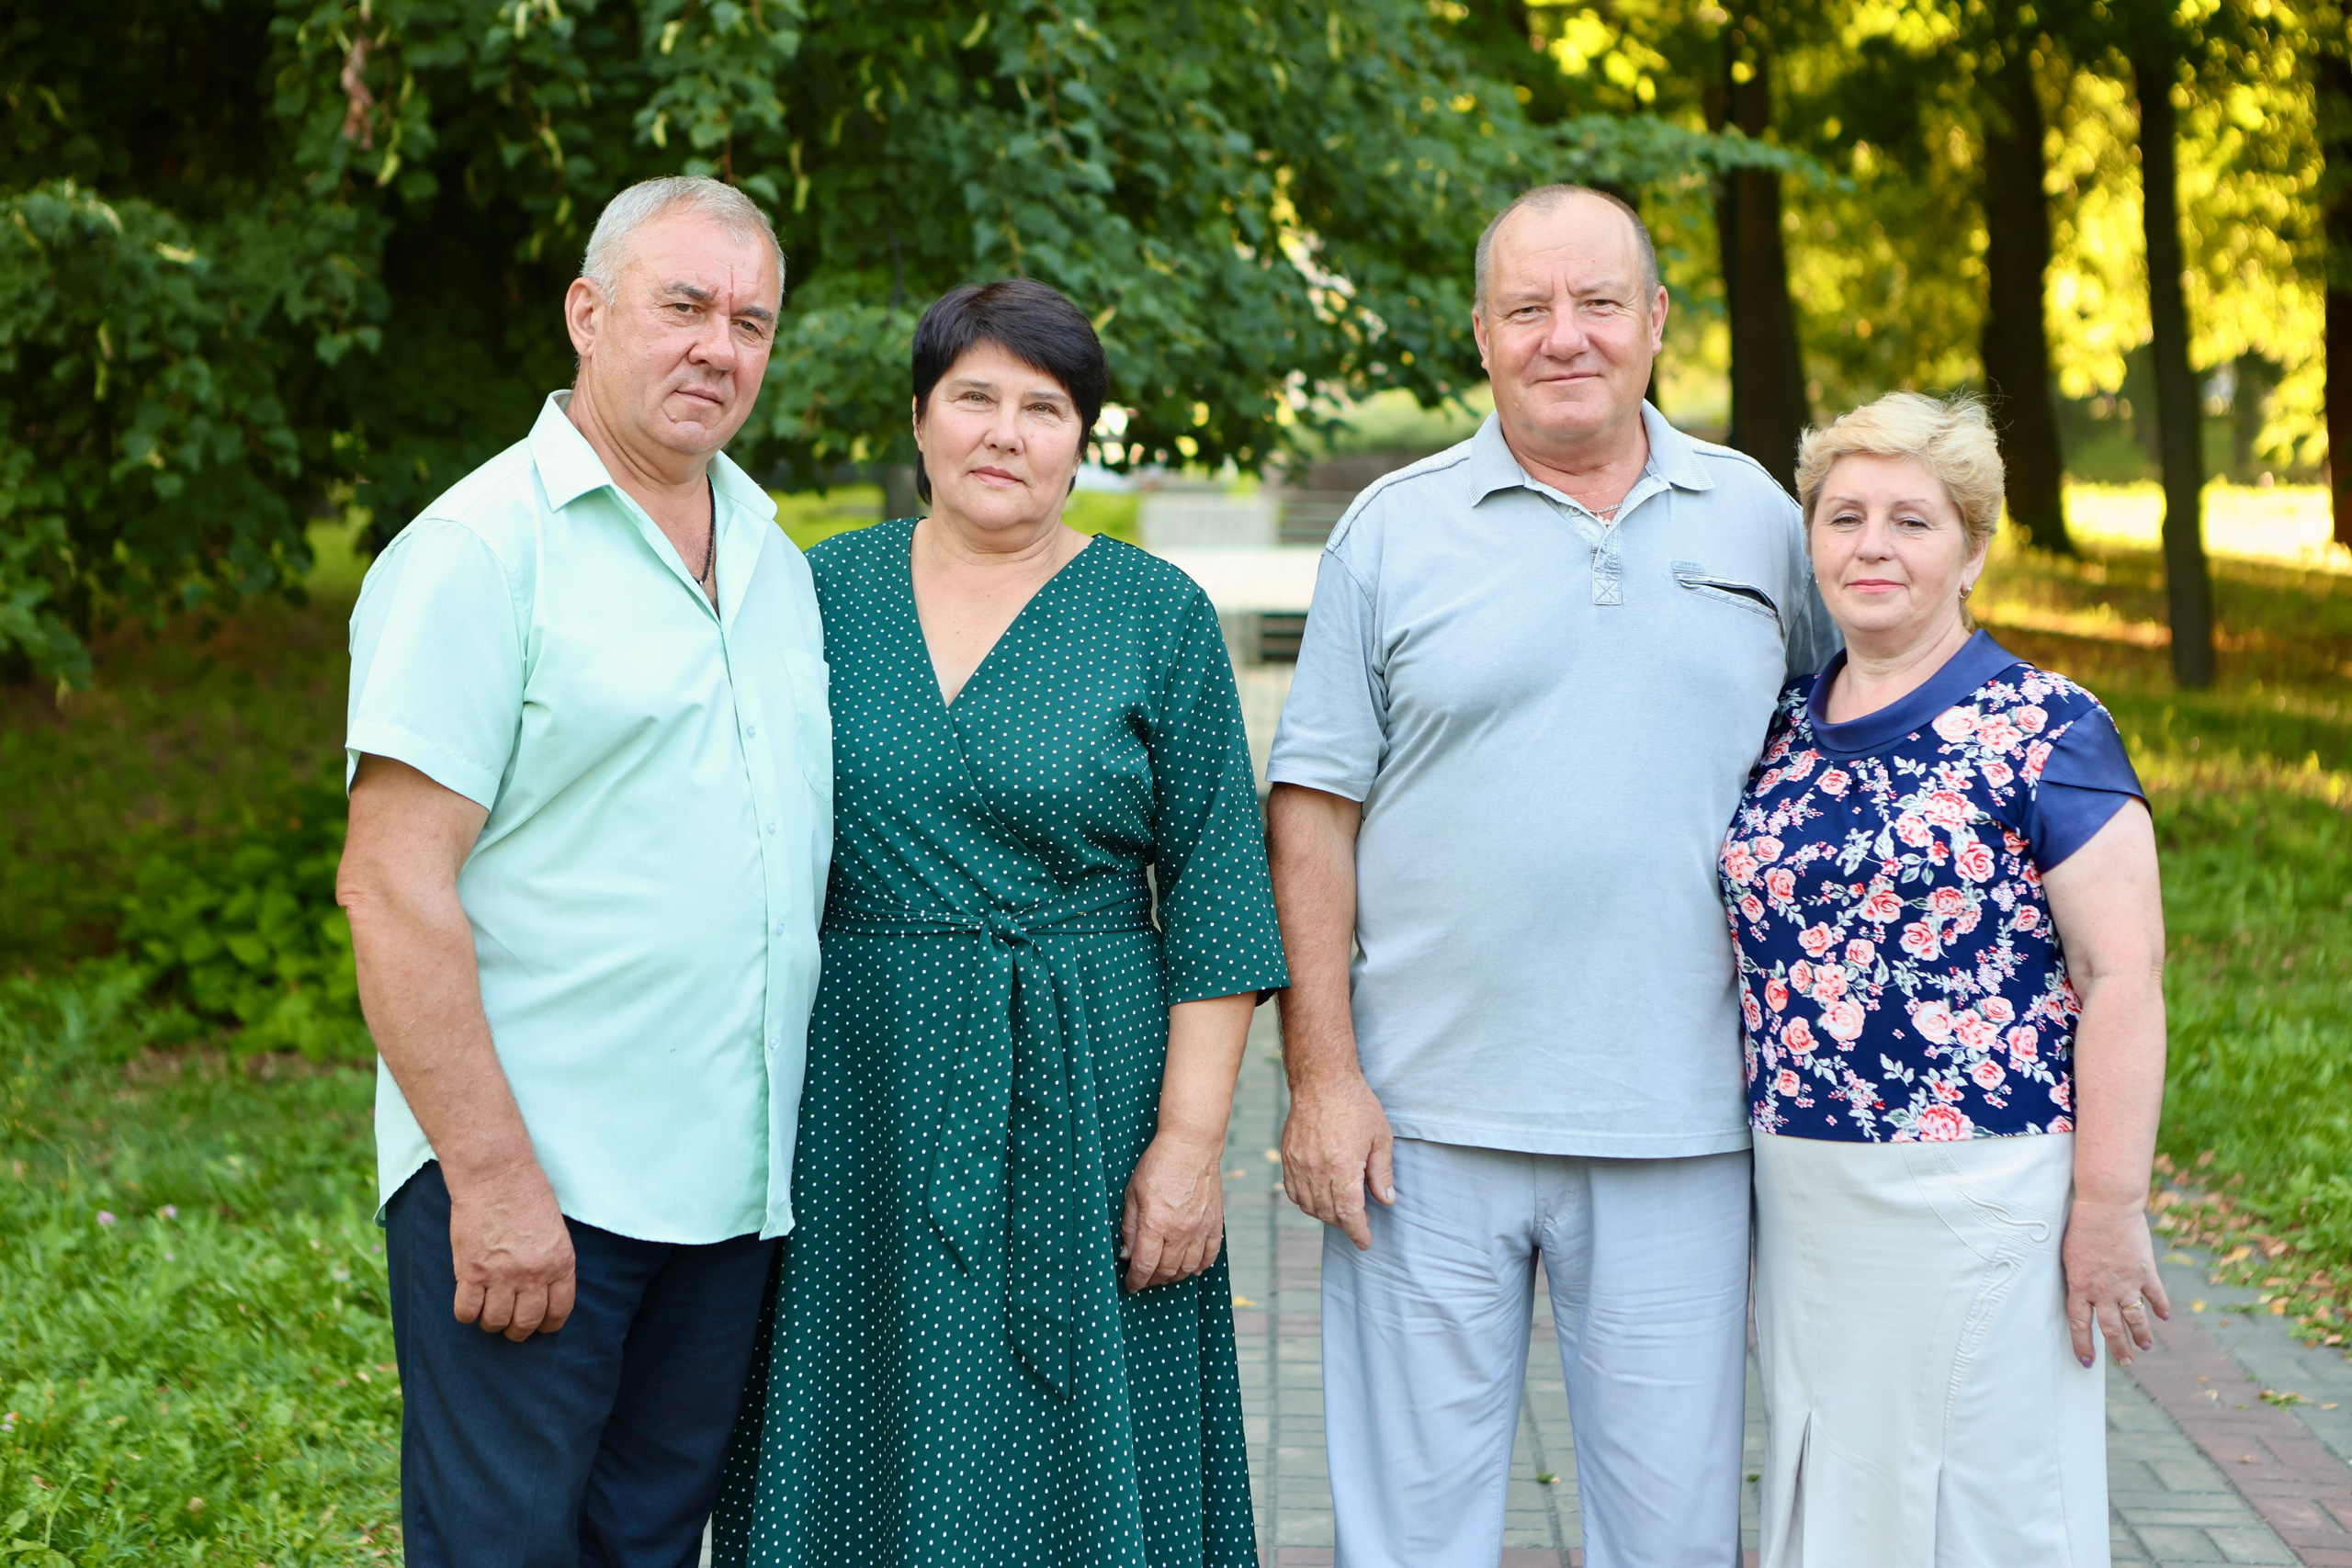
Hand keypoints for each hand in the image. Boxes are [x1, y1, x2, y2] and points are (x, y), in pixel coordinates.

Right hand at [447, 1164, 576, 1340]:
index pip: (559, 1310)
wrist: (496, 1175)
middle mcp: (533, 1274)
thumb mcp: (555, 1231)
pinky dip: (466, 1314)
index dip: (549, 1325)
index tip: (541, 1327)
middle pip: (527, 1322)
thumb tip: (543, 1291)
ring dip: (492, 1323)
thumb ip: (552, 1263)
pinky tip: (468, 1303)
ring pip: (496, 1321)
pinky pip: (467, 1310)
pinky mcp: (471, 1271)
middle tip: (511, 1326)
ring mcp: (501, 1275)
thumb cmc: (527, 1195)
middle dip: (519, 1330)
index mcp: (560, 1263)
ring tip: (489, 1313)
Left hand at [1121, 1132, 1225, 1292]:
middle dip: (1153, 1279)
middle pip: (1167, 1270)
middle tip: (1146, 1278)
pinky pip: (1210, 1255)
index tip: (1132, 1285)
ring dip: (1175, 1276)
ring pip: (1189, 1267)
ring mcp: (1200, 1228)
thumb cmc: (1159, 1164)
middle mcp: (1179, 1231)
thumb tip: (1127, 1254)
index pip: (1145, 1265)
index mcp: (1155, 1223)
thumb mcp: (1133, 1193)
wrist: (1191, 1146)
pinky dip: (1200, 1266)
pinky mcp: (1214, 1223)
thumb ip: (1130, 1226)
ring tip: (1166, 1274)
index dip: (1136, 1280)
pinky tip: (1192, 1267)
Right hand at [1279, 1073, 1394, 1249]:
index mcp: (1342, 1168)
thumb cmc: (1356, 1104)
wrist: (1322, 1079)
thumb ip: (1382, 1173)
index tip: (1365, 1242)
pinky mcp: (1288, 1157)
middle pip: (1329, 1213)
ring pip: (1309, 1206)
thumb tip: (1386, 1200)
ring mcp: (1299, 1164)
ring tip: (1340, 1210)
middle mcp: (1317, 1170)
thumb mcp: (1381, 1137)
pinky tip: (1318, 1198)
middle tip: (1359, 1221)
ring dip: (1325, 1215)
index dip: (1358, 1232)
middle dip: (1345, 1224)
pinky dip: (1306, 1202)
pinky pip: (1293, 1191)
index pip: (1349, 1214)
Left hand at [2063, 1197, 2169, 1365]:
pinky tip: (2165, 1317)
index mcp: (2080, 1286)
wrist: (2107, 1207)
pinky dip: (2161, 1307)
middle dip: (2119, 1349)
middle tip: (2125, 1361)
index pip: (2080, 1324)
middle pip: (2112, 1329)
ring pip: (2136, 1319)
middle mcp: (2104, 1290)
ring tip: (2145, 1346)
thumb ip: (2079, 1278)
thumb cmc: (2081, 1226)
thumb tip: (2083, 1294)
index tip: (2086, 1362)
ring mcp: (2127, 1283)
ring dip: (2142, 1334)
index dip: (2083, 1345)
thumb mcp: (2070, 1255)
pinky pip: (2156, 1296)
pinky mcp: (2146, 1272)